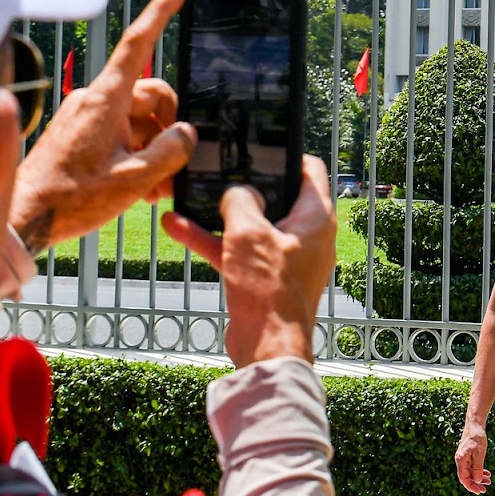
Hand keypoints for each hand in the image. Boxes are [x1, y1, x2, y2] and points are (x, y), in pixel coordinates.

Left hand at [8, 0, 195, 251]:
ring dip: (155, 148)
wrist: (23, 220)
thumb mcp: (134, 180)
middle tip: (171, 166)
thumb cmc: (70, 199)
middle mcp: (95, 100)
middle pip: (151, 95)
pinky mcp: (81, 133)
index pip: (138, 43)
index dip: (162, 11)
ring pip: (139, 119)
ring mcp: (87, 116)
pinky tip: (142, 188)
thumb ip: (170, 151)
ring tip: (155, 188)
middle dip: (170, 126)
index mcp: (106, 101)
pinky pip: (122, 134)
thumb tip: (186, 133)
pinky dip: (137, 155)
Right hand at [162, 155, 336, 366]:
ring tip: (186, 196)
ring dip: (220, 214)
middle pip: (277, 196)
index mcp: (317, 217)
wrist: (267, 348)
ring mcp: (287, 257)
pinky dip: (214, 241)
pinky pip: (240, 251)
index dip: (287, 154)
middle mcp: (308, 234)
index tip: (262, 147)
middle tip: (220, 169)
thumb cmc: (269, 289)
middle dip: (245, 184)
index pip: (310, 170)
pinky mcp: (267, 278)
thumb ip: (239, 201)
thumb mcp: (247, 233)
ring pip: (252, 225)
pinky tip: (177, 227)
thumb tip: (236, 193)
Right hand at [454, 422, 491, 494]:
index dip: (471, 487)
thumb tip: (477, 481)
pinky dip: (479, 471)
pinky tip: (486, 473)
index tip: (479, 491)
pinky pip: (472, 467)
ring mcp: (464, 458)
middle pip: (466, 477)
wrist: (475, 424)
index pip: (464, 479)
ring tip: (488, 481)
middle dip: (475, 484)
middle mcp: (460, 460)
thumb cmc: (477, 437)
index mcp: (461, 460)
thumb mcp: (479, 453)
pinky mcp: (468, 455)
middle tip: (484, 489)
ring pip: (470, 472)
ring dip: (478, 478)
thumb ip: (478, 468)